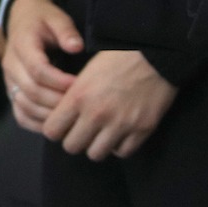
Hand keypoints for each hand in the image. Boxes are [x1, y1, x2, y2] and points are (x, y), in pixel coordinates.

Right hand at [1, 0, 80, 133]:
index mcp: (21, 45)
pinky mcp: (12, 91)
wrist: (22, 20)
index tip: (79, 84)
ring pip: (25, 105)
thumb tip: (76, 47)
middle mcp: (11, 65)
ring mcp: (9, 81)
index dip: (59, 81)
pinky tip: (56, 125)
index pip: (37, 69)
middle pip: (31, 91)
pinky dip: (37, 123)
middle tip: (80, 105)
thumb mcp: (56, 17)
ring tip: (71, 116)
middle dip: (57, 101)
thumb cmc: (43, 20)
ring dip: (48, 114)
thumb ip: (66, 31)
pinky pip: (20, 114)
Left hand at [43, 50, 175, 159]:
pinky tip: (120, 134)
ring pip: (96, 154)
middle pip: (71, 147)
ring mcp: (120, 124)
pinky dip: (119, 146)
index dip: (55, 129)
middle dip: (74, 140)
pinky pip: (123, 152)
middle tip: (82, 130)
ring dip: (96, 145)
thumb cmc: (118, 55)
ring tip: (101, 133)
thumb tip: (63, 114)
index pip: (51, 131)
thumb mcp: (87, 70)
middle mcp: (96, 114)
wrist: (156, 52)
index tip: (62, 125)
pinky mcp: (142, 130)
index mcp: (78, 96)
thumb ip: (73, 95)